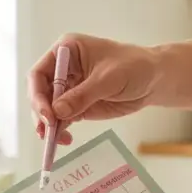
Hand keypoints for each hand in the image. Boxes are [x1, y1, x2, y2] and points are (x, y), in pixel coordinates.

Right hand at [29, 33, 158, 145]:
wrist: (154, 80)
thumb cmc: (134, 67)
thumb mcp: (108, 79)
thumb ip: (82, 95)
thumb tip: (57, 112)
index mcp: (66, 51)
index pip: (39, 73)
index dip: (38, 95)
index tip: (47, 115)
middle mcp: (63, 70)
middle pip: (40, 94)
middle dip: (42, 114)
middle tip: (48, 132)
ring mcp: (69, 89)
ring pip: (49, 110)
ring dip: (49, 127)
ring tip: (56, 141)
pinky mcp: (77, 105)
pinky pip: (62, 120)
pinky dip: (60, 131)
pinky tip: (64, 140)